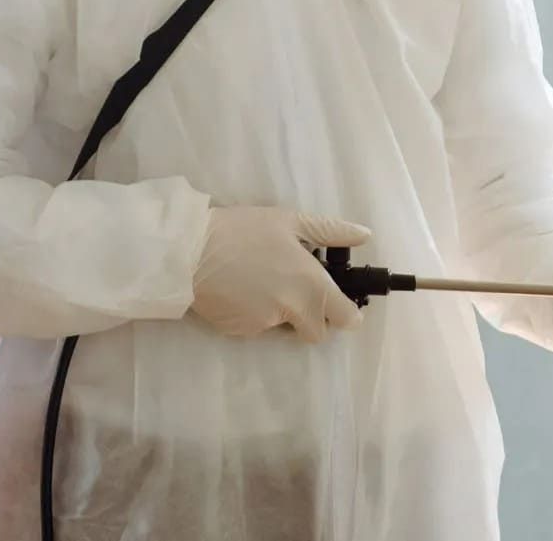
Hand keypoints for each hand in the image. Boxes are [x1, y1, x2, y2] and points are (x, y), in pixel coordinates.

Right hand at [190, 207, 370, 340]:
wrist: (187, 251)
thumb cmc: (243, 230)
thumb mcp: (290, 220)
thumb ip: (331, 230)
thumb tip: (364, 235)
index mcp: (310, 286)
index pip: (346, 318)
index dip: (347, 312)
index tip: (341, 303)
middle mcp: (292, 311)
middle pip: (316, 332)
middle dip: (313, 318)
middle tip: (298, 290)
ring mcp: (264, 325)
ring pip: (284, 327)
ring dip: (281, 313)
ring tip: (261, 280)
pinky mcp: (239, 332)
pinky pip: (256, 327)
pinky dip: (253, 313)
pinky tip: (240, 289)